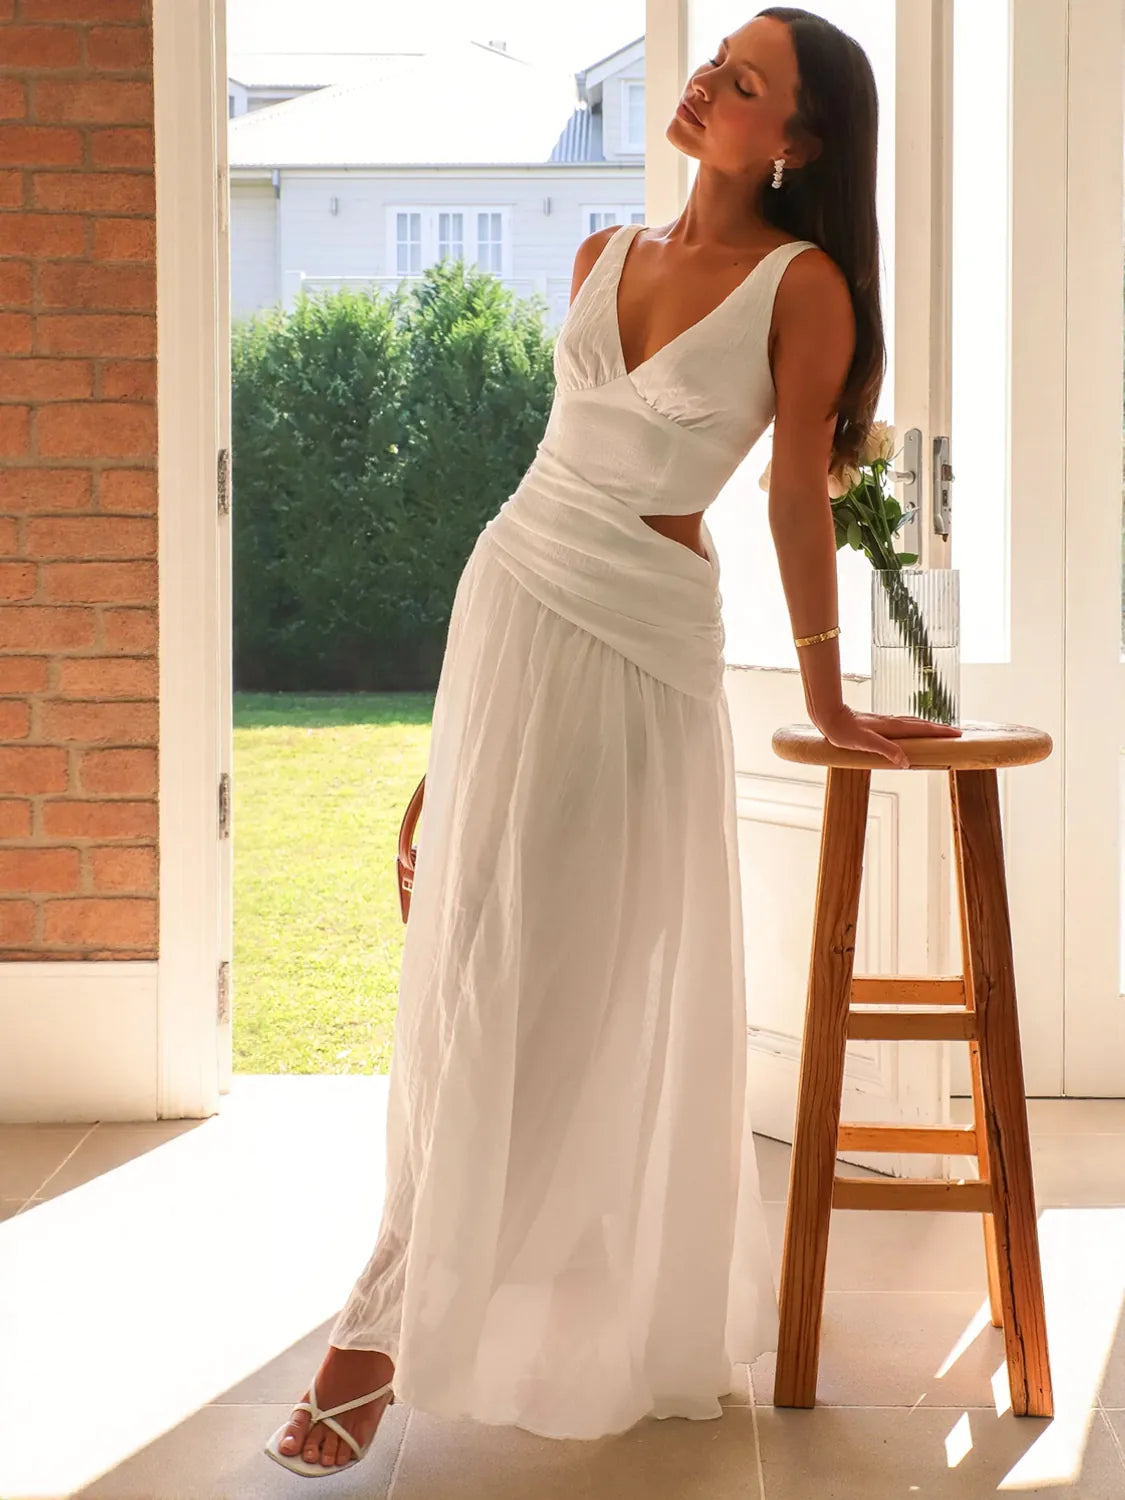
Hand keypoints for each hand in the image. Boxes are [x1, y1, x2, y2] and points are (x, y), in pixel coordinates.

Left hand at [813, 705, 962, 769]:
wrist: (830, 718)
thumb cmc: (845, 732)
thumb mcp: (866, 744)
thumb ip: (887, 750)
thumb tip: (906, 762)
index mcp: (893, 727)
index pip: (922, 729)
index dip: (940, 732)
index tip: (957, 734)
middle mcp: (893, 722)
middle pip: (922, 724)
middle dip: (940, 729)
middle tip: (957, 733)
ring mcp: (887, 722)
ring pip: (913, 724)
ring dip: (929, 727)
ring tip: (941, 732)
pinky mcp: (880, 724)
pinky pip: (904, 725)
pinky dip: (916, 727)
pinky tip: (913, 731)